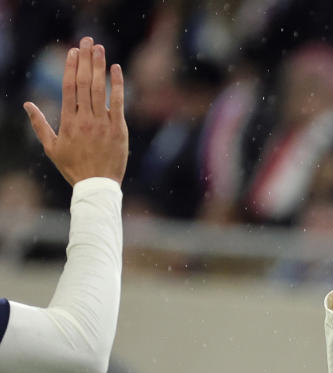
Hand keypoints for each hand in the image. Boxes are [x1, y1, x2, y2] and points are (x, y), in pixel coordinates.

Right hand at [23, 36, 128, 185]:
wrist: (97, 185)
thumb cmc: (73, 167)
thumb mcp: (51, 147)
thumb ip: (39, 124)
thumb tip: (27, 104)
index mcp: (68, 122)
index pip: (68, 88)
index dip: (70, 67)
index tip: (72, 51)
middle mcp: (85, 119)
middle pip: (84, 83)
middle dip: (85, 60)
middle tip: (87, 40)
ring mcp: (103, 123)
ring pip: (100, 89)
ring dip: (100, 66)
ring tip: (99, 48)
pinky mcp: (119, 129)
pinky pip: (119, 103)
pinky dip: (118, 85)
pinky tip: (116, 69)